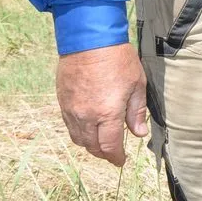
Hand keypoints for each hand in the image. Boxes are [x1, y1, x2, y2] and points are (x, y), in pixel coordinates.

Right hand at [56, 42, 147, 165]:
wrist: (89, 39)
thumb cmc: (118, 59)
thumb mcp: (137, 84)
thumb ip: (136, 112)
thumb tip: (139, 133)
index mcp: (107, 113)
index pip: (110, 146)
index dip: (116, 157)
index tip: (121, 161)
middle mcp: (86, 116)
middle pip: (92, 147)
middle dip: (103, 153)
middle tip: (113, 153)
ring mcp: (71, 110)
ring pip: (78, 139)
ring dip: (89, 145)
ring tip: (101, 142)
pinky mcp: (62, 102)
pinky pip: (69, 125)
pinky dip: (79, 132)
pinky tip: (88, 127)